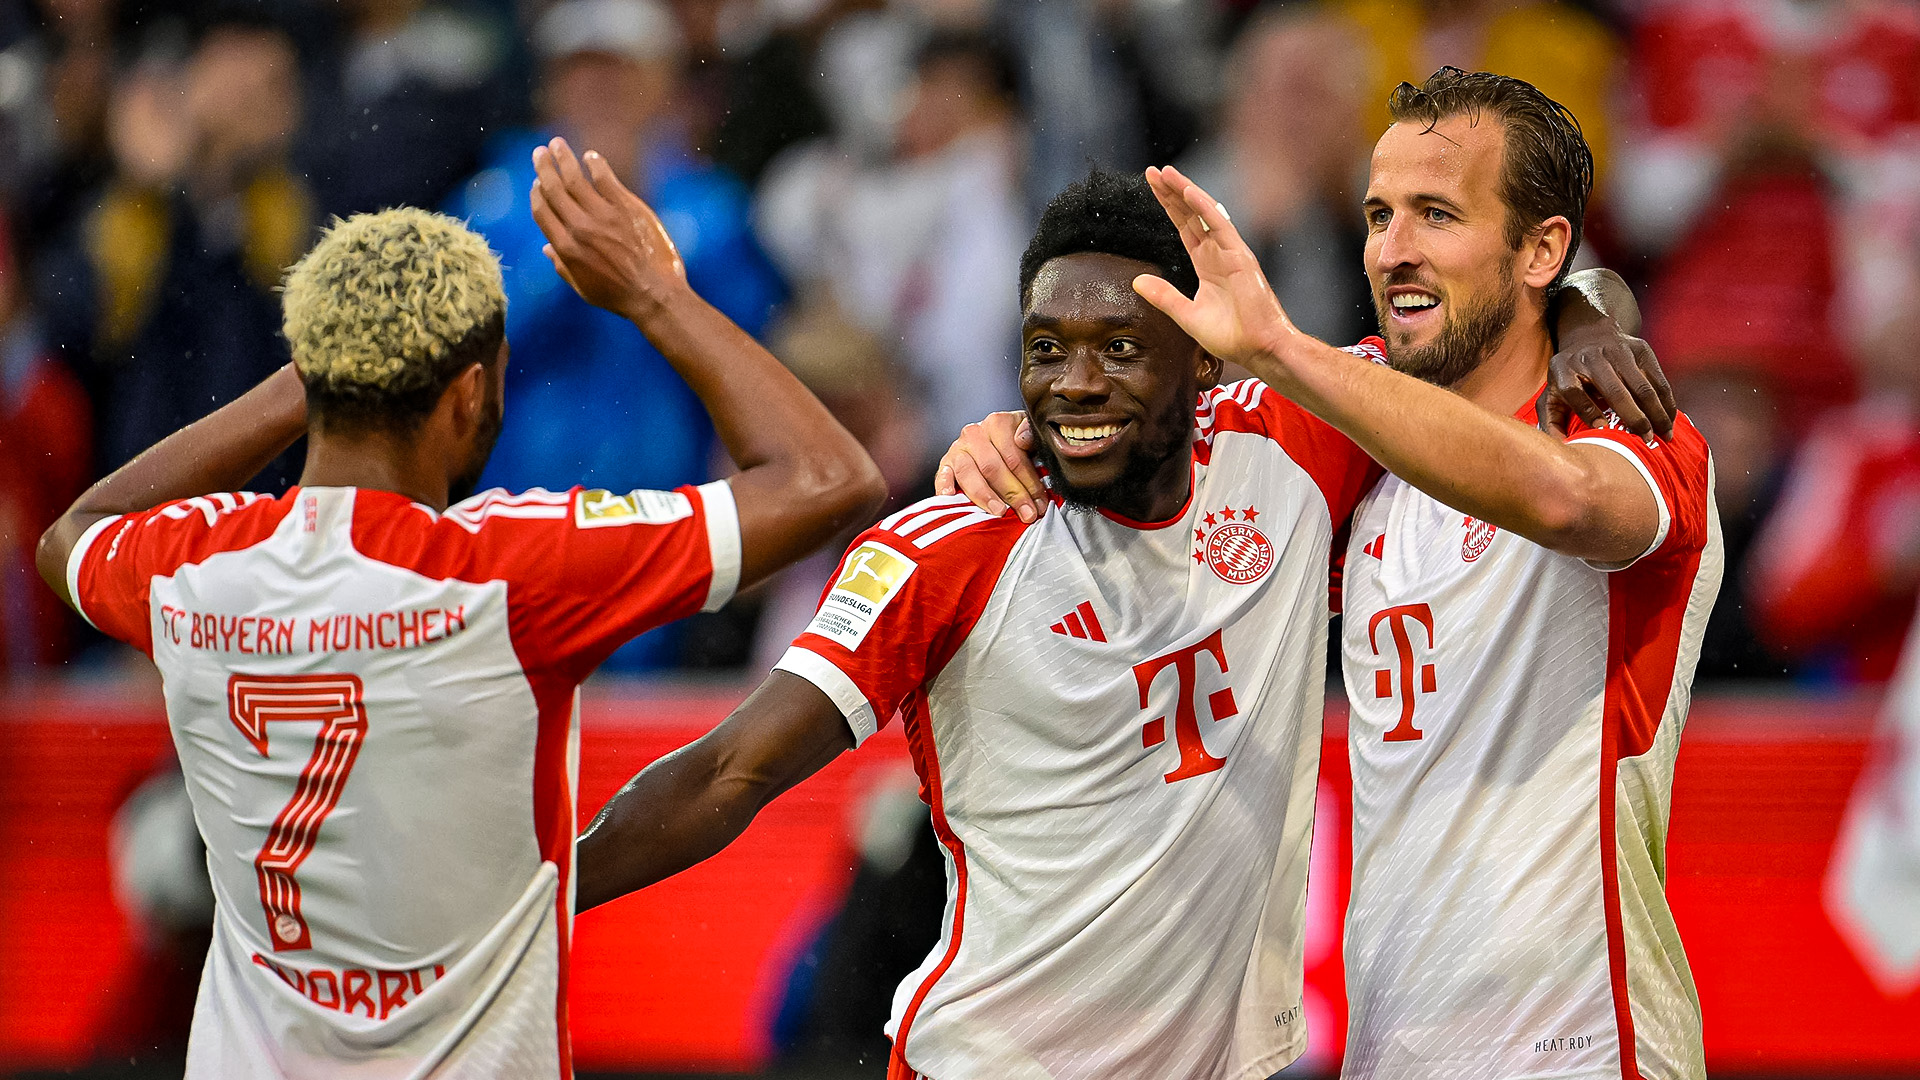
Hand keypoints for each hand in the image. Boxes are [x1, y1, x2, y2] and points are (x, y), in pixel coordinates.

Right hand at [530, 136, 687, 320]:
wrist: (654, 295)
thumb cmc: (619, 296)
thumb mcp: (583, 288)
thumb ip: (562, 266)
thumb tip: (546, 248)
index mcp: (566, 248)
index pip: (542, 212)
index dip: (536, 194)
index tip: (536, 183)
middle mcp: (580, 228)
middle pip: (554, 190)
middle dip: (544, 168)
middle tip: (539, 152)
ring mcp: (603, 216)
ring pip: (576, 179)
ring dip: (564, 158)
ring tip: (557, 144)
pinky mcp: (626, 208)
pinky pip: (606, 179)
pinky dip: (596, 165)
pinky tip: (591, 157)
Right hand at [934, 411, 1045, 521]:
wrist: (997, 444)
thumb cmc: (1019, 446)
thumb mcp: (1033, 438)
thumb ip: (1032, 436)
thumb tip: (1022, 440)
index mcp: (997, 423)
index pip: (1014, 457)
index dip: (1029, 482)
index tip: (1040, 502)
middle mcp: (974, 433)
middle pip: (993, 468)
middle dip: (1013, 494)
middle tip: (1027, 514)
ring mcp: (958, 449)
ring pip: (968, 473)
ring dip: (985, 496)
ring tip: (1000, 512)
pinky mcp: (945, 464)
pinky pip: (942, 476)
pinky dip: (945, 486)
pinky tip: (951, 497)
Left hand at [1132, 165, 1303, 373]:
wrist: (1258, 348)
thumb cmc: (1230, 334)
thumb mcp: (1186, 315)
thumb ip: (1164, 296)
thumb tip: (1136, 281)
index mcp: (1206, 263)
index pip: (1184, 227)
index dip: (1168, 207)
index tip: (1152, 187)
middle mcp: (1218, 252)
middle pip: (1190, 215)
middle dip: (1171, 193)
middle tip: (1152, 172)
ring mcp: (1230, 252)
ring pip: (1204, 214)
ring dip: (1184, 192)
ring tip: (1165, 173)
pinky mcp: (1240, 256)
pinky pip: (1220, 226)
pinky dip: (1204, 208)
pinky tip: (1189, 192)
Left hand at [1538, 327, 1675, 440]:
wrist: (1589, 334)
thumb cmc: (1569, 375)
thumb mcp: (1551, 393)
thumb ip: (1550, 422)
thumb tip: (1562, 450)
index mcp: (1564, 371)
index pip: (1573, 392)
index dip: (1587, 412)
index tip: (1603, 430)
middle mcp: (1590, 358)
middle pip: (1614, 391)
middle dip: (1634, 419)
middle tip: (1647, 441)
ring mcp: (1617, 351)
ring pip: (1642, 387)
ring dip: (1657, 413)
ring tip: (1665, 435)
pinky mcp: (1640, 349)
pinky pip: (1658, 379)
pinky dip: (1666, 401)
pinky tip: (1669, 419)